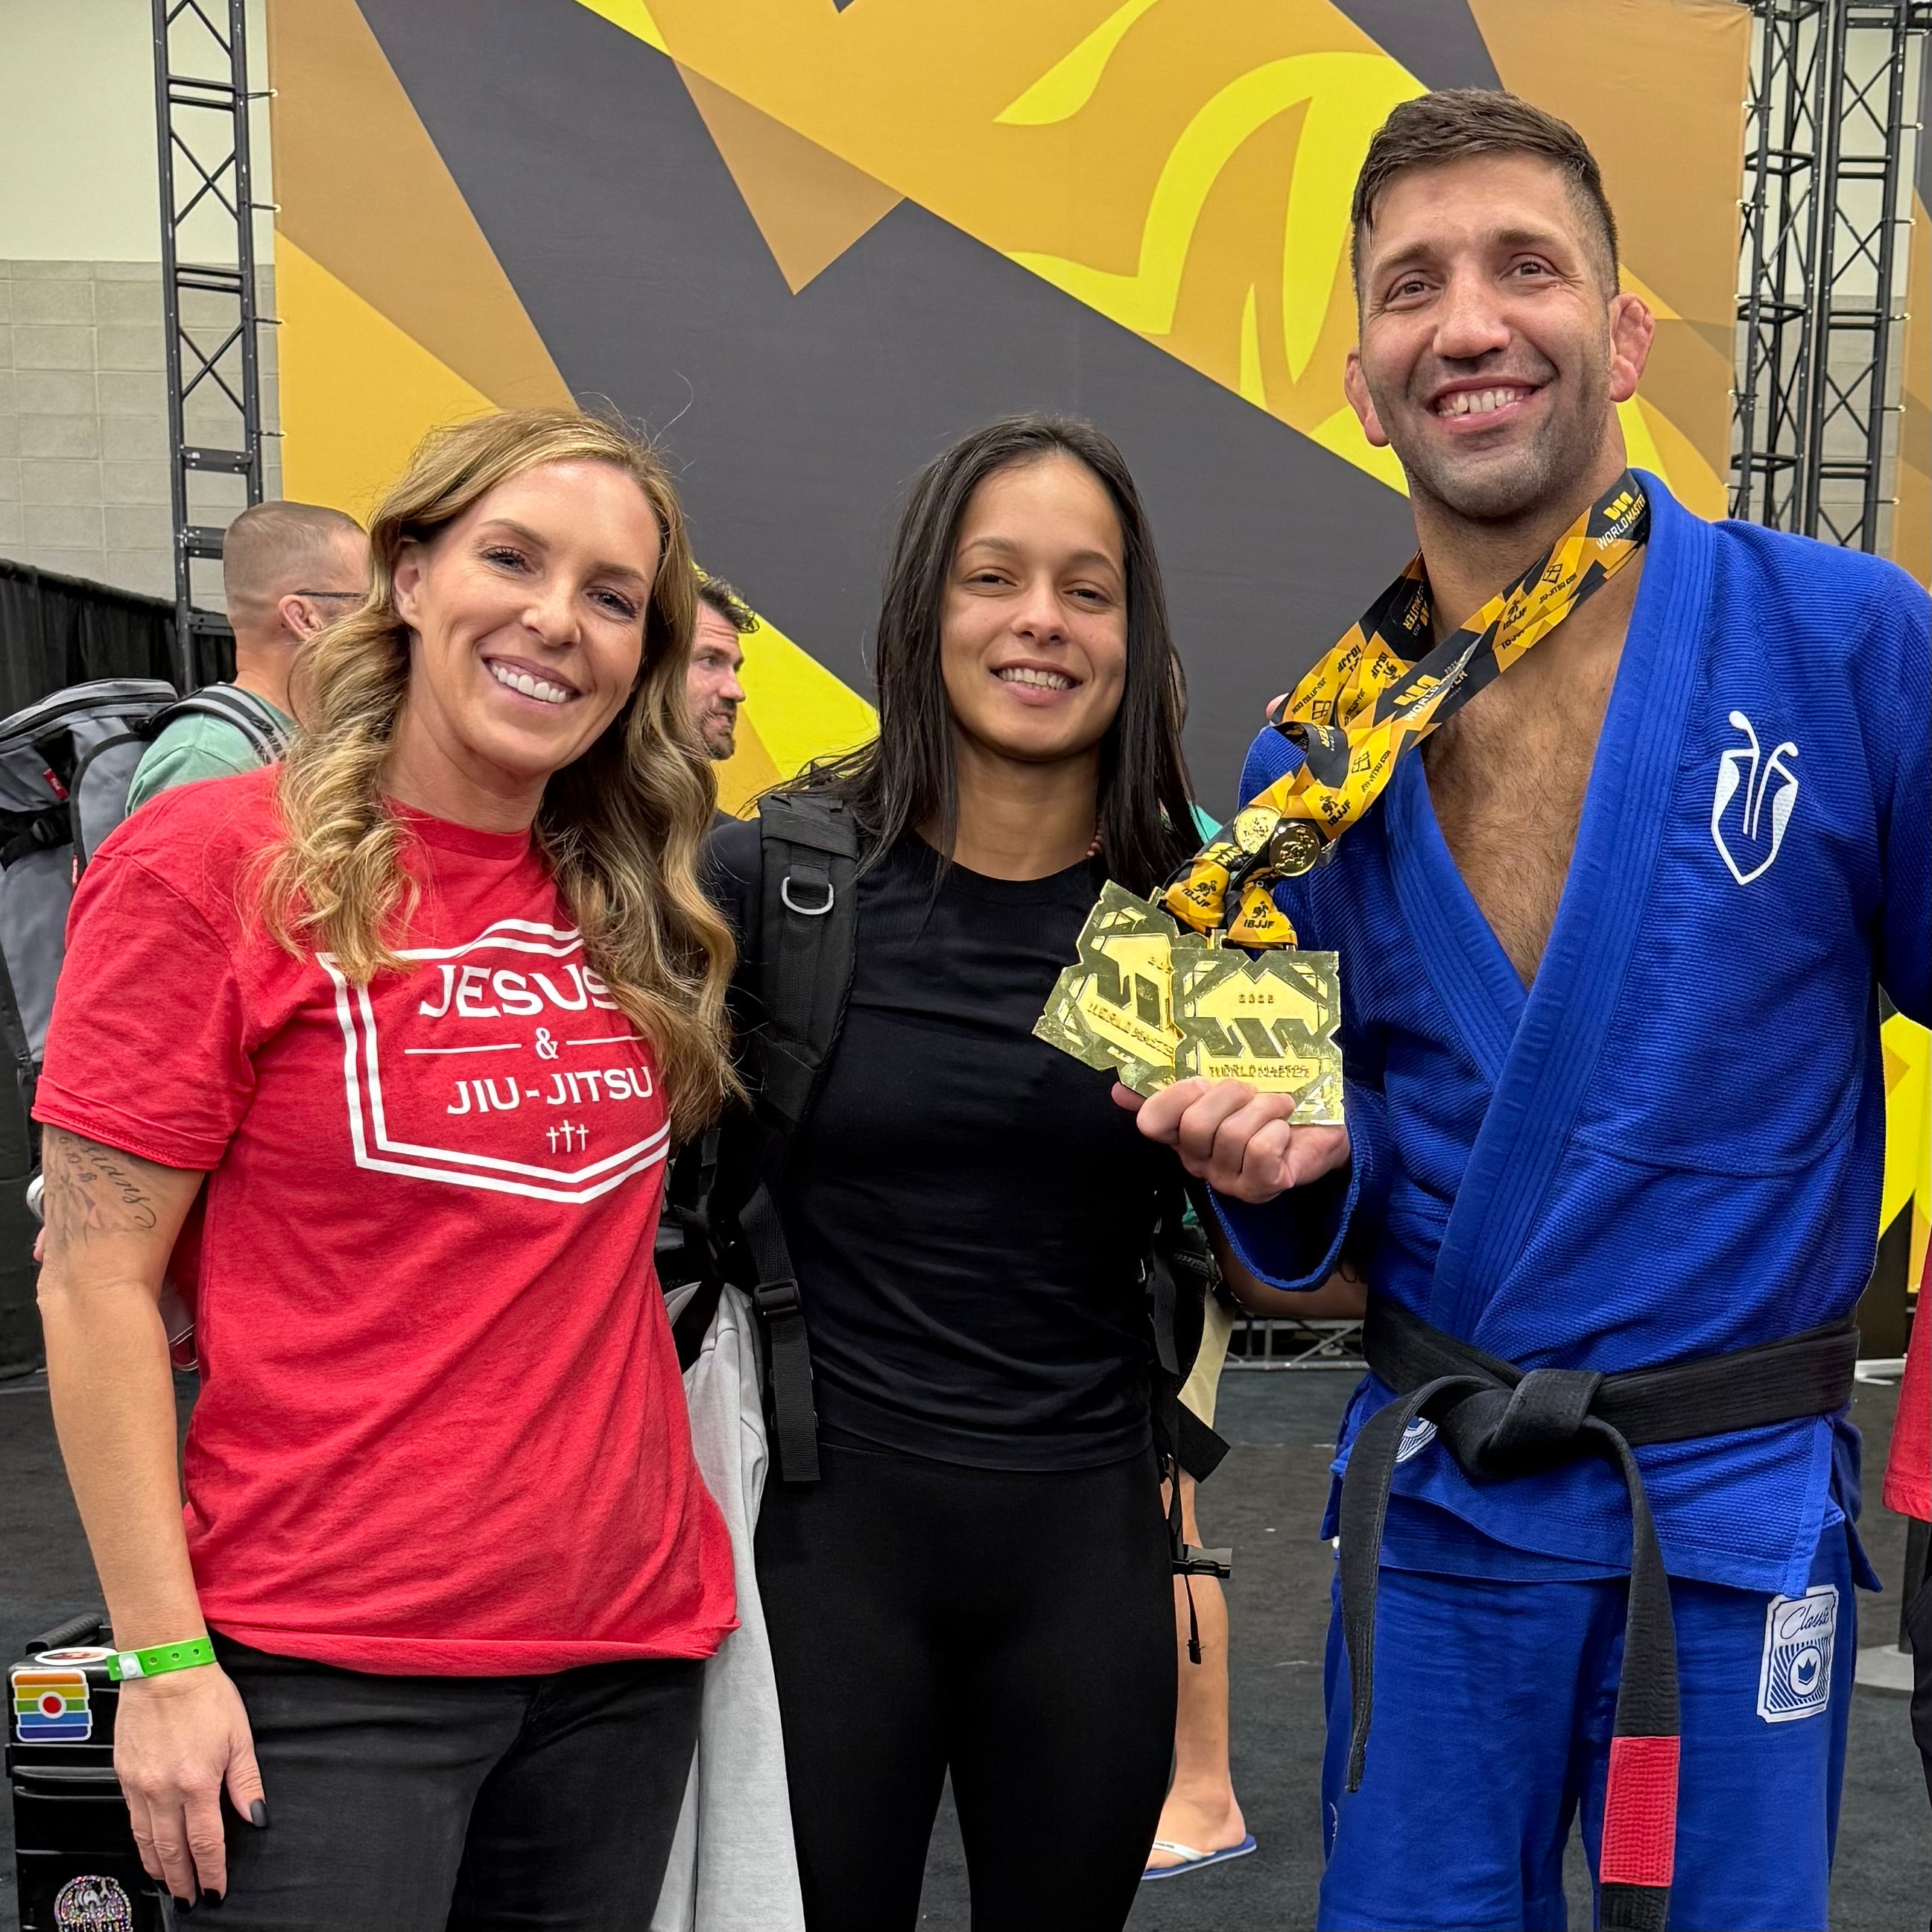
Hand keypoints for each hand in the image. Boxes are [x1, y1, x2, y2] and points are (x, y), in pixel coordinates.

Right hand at [114, 1665, 264, 1905]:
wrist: (164, 1670)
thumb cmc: (205, 1695)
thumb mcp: (240, 1737)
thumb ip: (246, 1782)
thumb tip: (256, 1816)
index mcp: (197, 1782)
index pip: (206, 1842)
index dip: (212, 1871)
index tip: (216, 1890)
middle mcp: (164, 1790)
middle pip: (172, 1850)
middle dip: (182, 1879)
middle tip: (189, 1899)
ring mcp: (139, 1785)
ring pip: (146, 1840)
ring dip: (158, 1867)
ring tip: (168, 1882)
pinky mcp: (123, 1776)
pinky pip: (131, 1819)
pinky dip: (140, 1841)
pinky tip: (147, 1846)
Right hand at [1114, 1077, 1349, 1202]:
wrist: (1319, 1126)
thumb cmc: (1266, 1106)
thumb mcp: (1220, 1088)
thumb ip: (1171, 1088)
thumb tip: (1118, 1088)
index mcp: (1181, 1134)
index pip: (1152, 1122)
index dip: (1175, 1097)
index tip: (1201, 1082)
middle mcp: (1198, 1161)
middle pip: (1196, 1125)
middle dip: (1230, 1096)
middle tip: (1252, 1093)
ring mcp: (1227, 1179)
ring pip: (1233, 1136)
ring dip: (1264, 1109)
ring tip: (1279, 1108)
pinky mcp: (1260, 1187)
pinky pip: (1259, 1151)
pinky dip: (1277, 1131)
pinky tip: (1285, 1131)